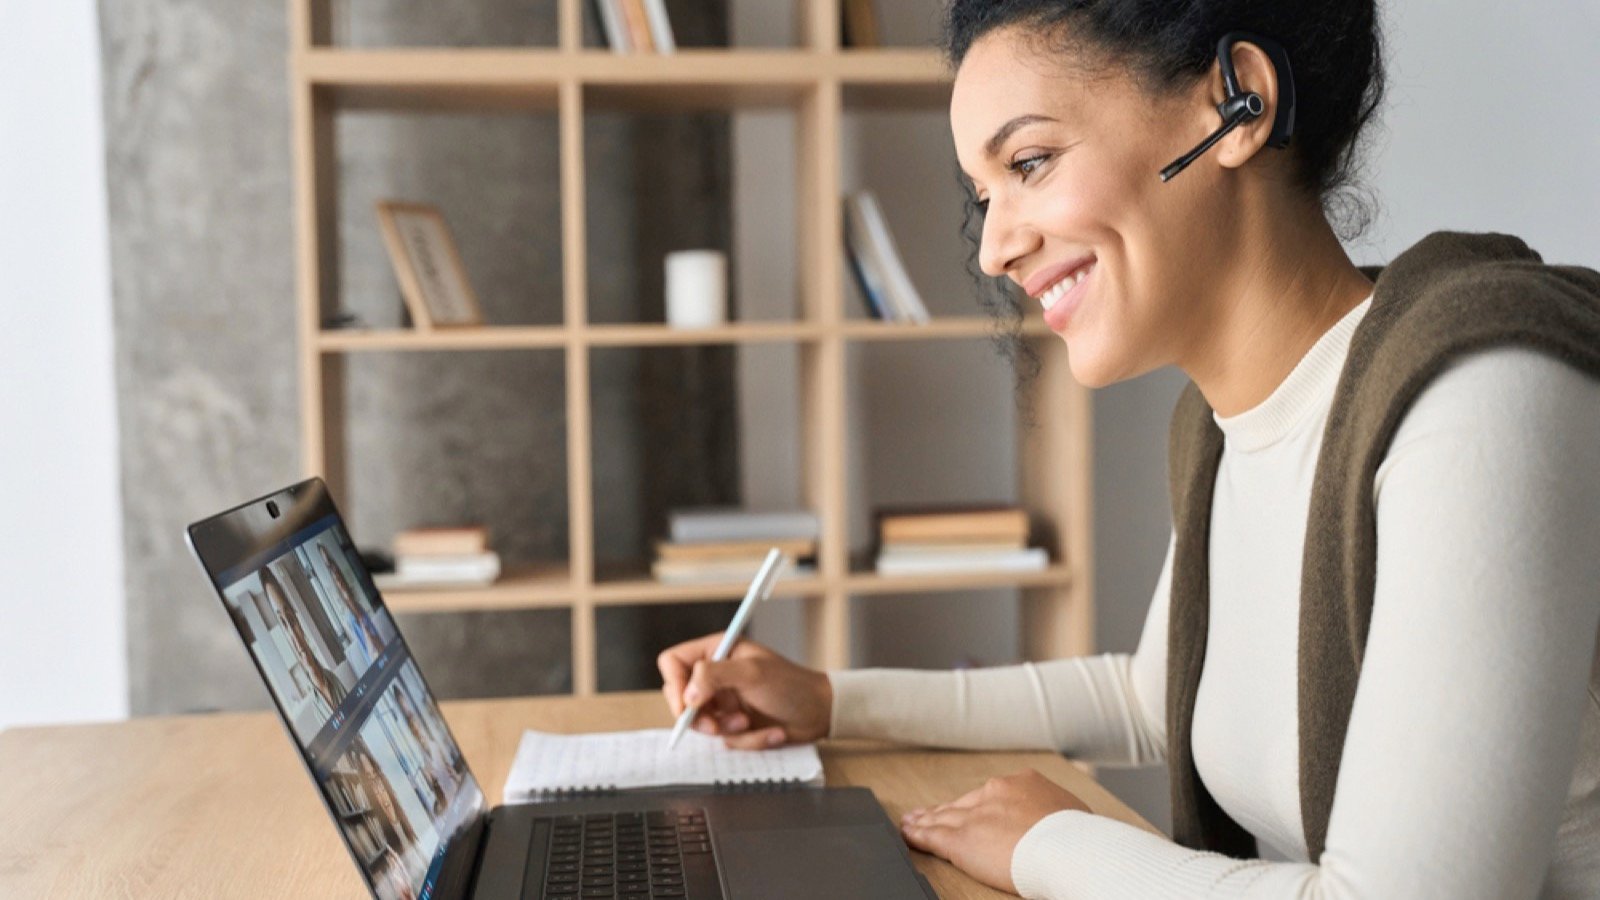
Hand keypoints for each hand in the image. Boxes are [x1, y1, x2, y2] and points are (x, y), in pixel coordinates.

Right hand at [657, 633, 832, 748]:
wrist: (820, 712)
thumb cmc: (791, 685)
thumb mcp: (752, 673)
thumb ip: (714, 675)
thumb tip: (687, 693)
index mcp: (717, 651)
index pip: (674, 663)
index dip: (674, 684)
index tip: (686, 705)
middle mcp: (716, 675)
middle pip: (681, 698)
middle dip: (700, 717)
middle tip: (715, 726)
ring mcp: (724, 701)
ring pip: (702, 724)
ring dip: (728, 730)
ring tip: (749, 724)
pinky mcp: (734, 724)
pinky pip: (725, 739)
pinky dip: (747, 740)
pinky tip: (769, 732)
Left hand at [899, 769, 1091, 893]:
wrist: (1068, 847)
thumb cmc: (1079, 836)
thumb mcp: (1070, 812)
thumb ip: (1051, 812)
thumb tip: (1056, 820)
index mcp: (1021, 783)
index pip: (989, 795)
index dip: (974, 804)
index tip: (965, 808)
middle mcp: (993, 793)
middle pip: (962, 804)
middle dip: (944, 810)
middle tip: (925, 813)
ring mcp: (975, 815)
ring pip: (943, 817)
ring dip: (925, 821)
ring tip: (911, 822)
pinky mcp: (961, 840)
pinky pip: (932, 836)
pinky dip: (918, 835)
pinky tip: (908, 834)